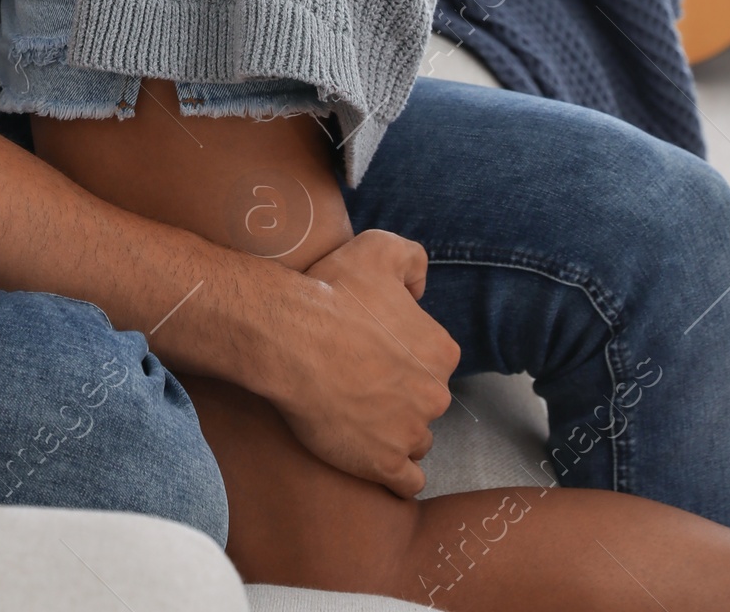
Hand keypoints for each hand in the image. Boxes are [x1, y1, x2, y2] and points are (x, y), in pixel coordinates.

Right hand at [250, 229, 456, 496]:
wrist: (290, 337)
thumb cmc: (332, 292)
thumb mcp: (379, 247)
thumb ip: (412, 258)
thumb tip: (419, 288)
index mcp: (440, 350)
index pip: (433, 360)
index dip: (404, 354)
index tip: (374, 350)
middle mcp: (435, 395)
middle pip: (425, 401)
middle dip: (401, 395)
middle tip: (361, 380)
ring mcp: (410, 434)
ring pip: (416, 439)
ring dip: (396, 432)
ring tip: (360, 416)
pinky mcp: (384, 466)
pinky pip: (407, 483)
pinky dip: (395, 475)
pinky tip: (375, 457)